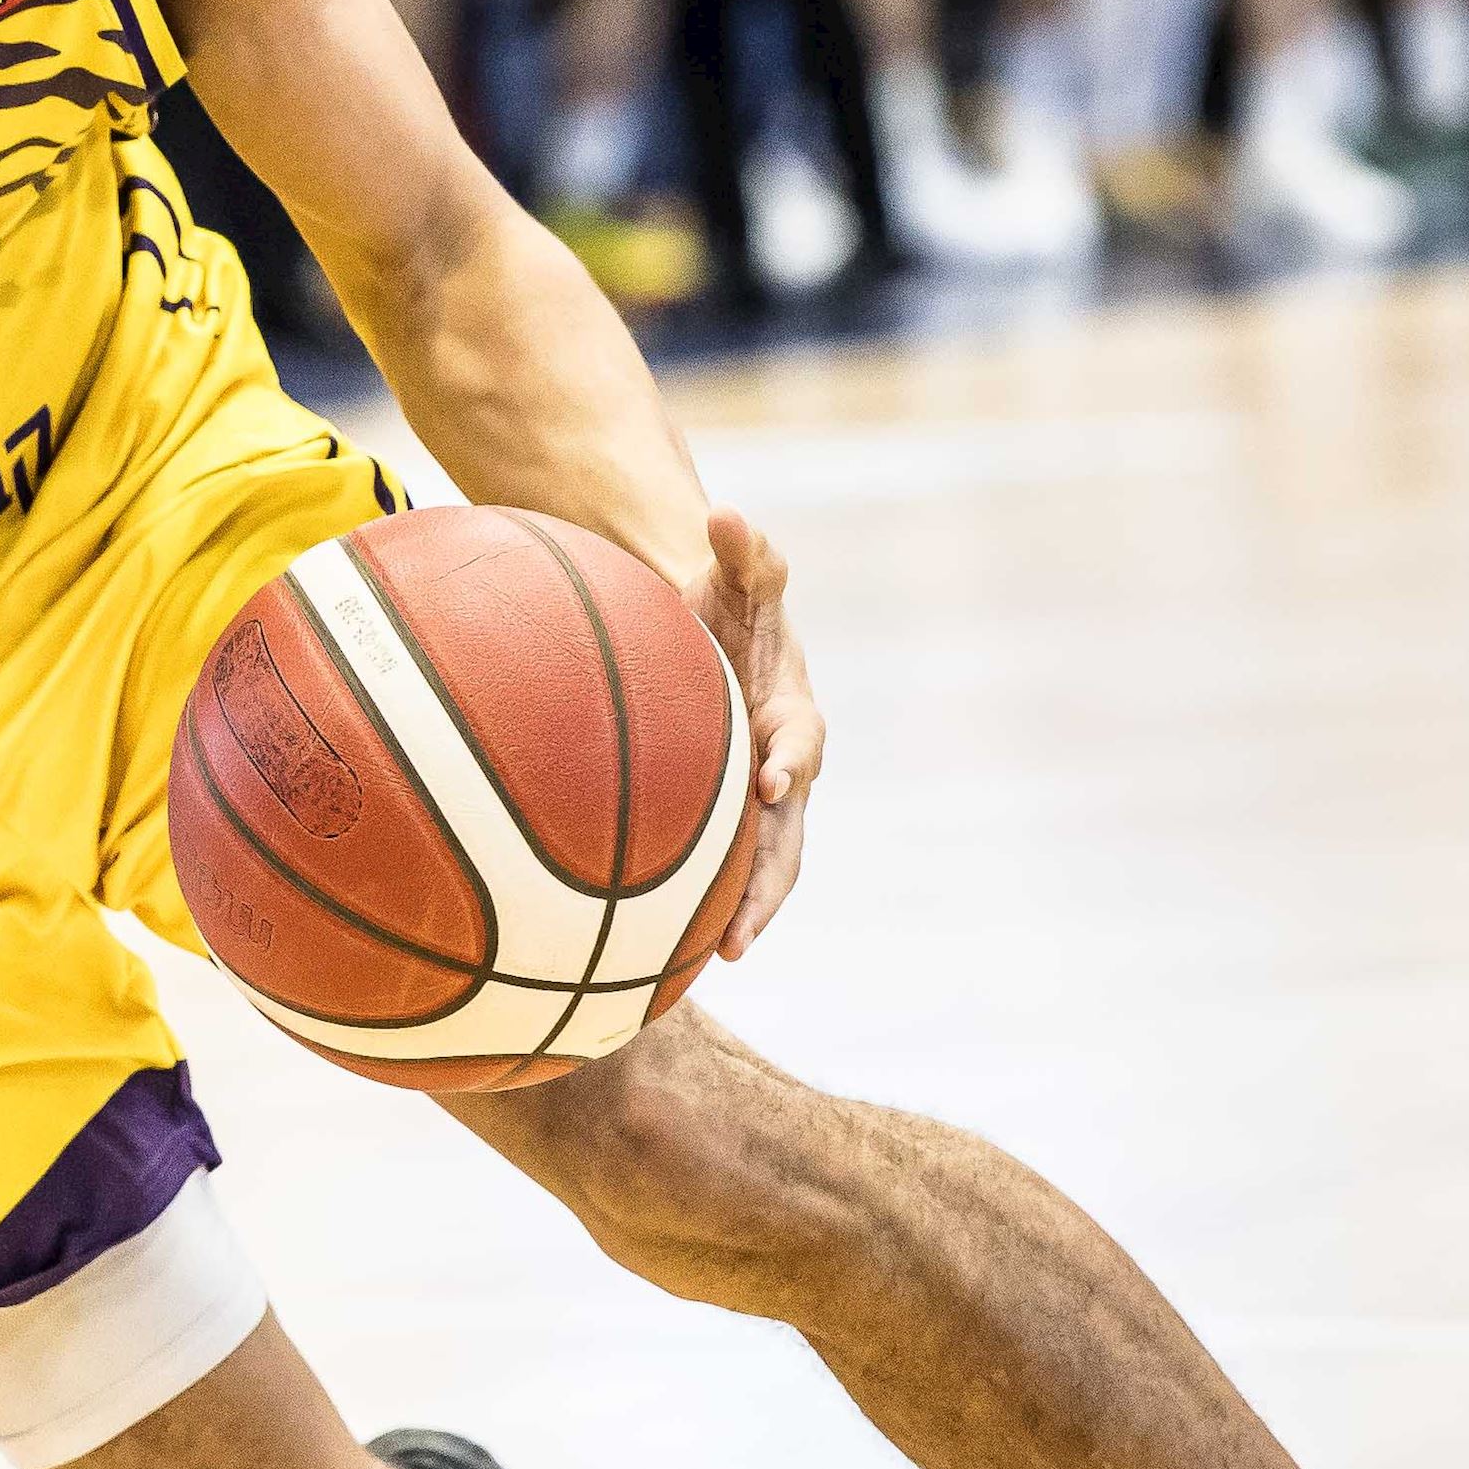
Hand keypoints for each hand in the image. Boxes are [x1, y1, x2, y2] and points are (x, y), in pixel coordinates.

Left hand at [685, 505, 823, 960]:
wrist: (715, 631)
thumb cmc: (727, 602)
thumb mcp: (739, 575)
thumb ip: (743, 550)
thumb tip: (726, 510)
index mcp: (792, 710)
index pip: (802, 742)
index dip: (793, 762)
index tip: (775, 783)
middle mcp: (785, 765)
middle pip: (791, 833)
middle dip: (774, 881)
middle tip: (749, 926)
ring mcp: (760, 800)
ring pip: (763, 863)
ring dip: (748, 910)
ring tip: (723, 958)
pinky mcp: (728, 820)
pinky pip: (723, 867)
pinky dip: (706, 904)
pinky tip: (667, 946)